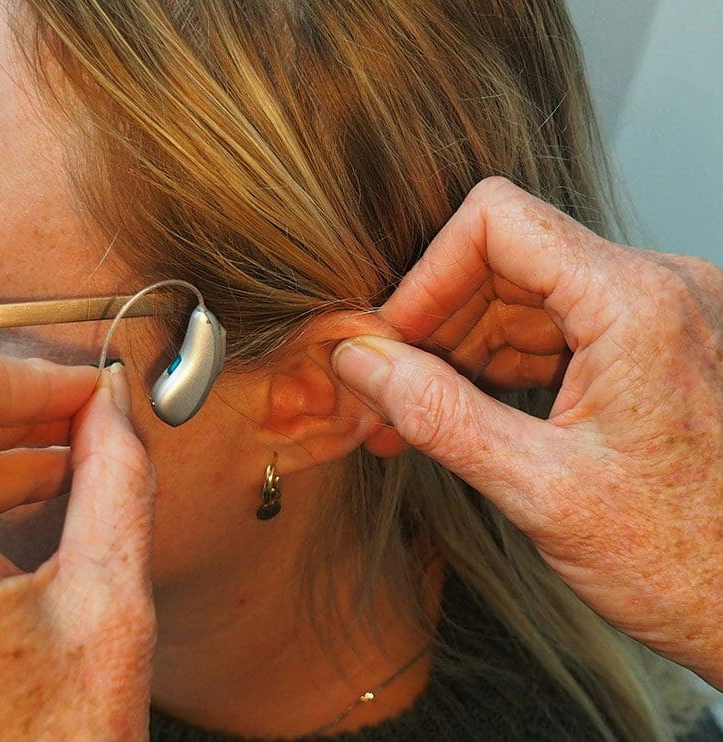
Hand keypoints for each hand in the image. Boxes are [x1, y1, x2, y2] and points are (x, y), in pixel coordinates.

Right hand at [332, 177, 722, 687]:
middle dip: (436, 322)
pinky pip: (558, 325)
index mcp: (638, 305)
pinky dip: (503, 362)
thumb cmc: (684, 562)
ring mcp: (661, 314)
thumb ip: (440, 415)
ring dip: (462, 347)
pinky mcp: (655, 344)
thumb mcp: (541, 490)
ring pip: (526, 291)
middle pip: (507, 257)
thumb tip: (361, 362)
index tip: (389, 340)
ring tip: (414, 415)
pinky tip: (465, 412)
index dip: (426, 275)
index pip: (497, 222)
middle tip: (386, 391)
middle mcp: (660, 288)